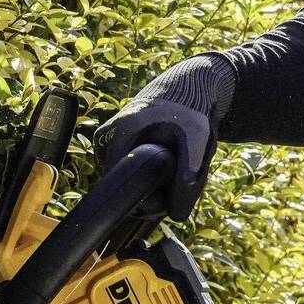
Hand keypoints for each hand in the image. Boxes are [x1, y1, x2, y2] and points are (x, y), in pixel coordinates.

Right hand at [94, 54, 236, 219]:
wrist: (186, 89)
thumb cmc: (191, 112)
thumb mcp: (198, 142)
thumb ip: (190, 179)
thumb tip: (175, 215)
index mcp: (120, 134)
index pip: (121, 189)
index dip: (149, 200)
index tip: (172, 190)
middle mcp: (105, 138)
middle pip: (126, 186)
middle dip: (154, 189)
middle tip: (179, 172)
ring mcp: (105, 141)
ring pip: (129, 181)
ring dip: (153, 182)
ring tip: (174, 162)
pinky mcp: (111, 145)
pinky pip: (129, 172)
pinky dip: (149, 173)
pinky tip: (164, 159)